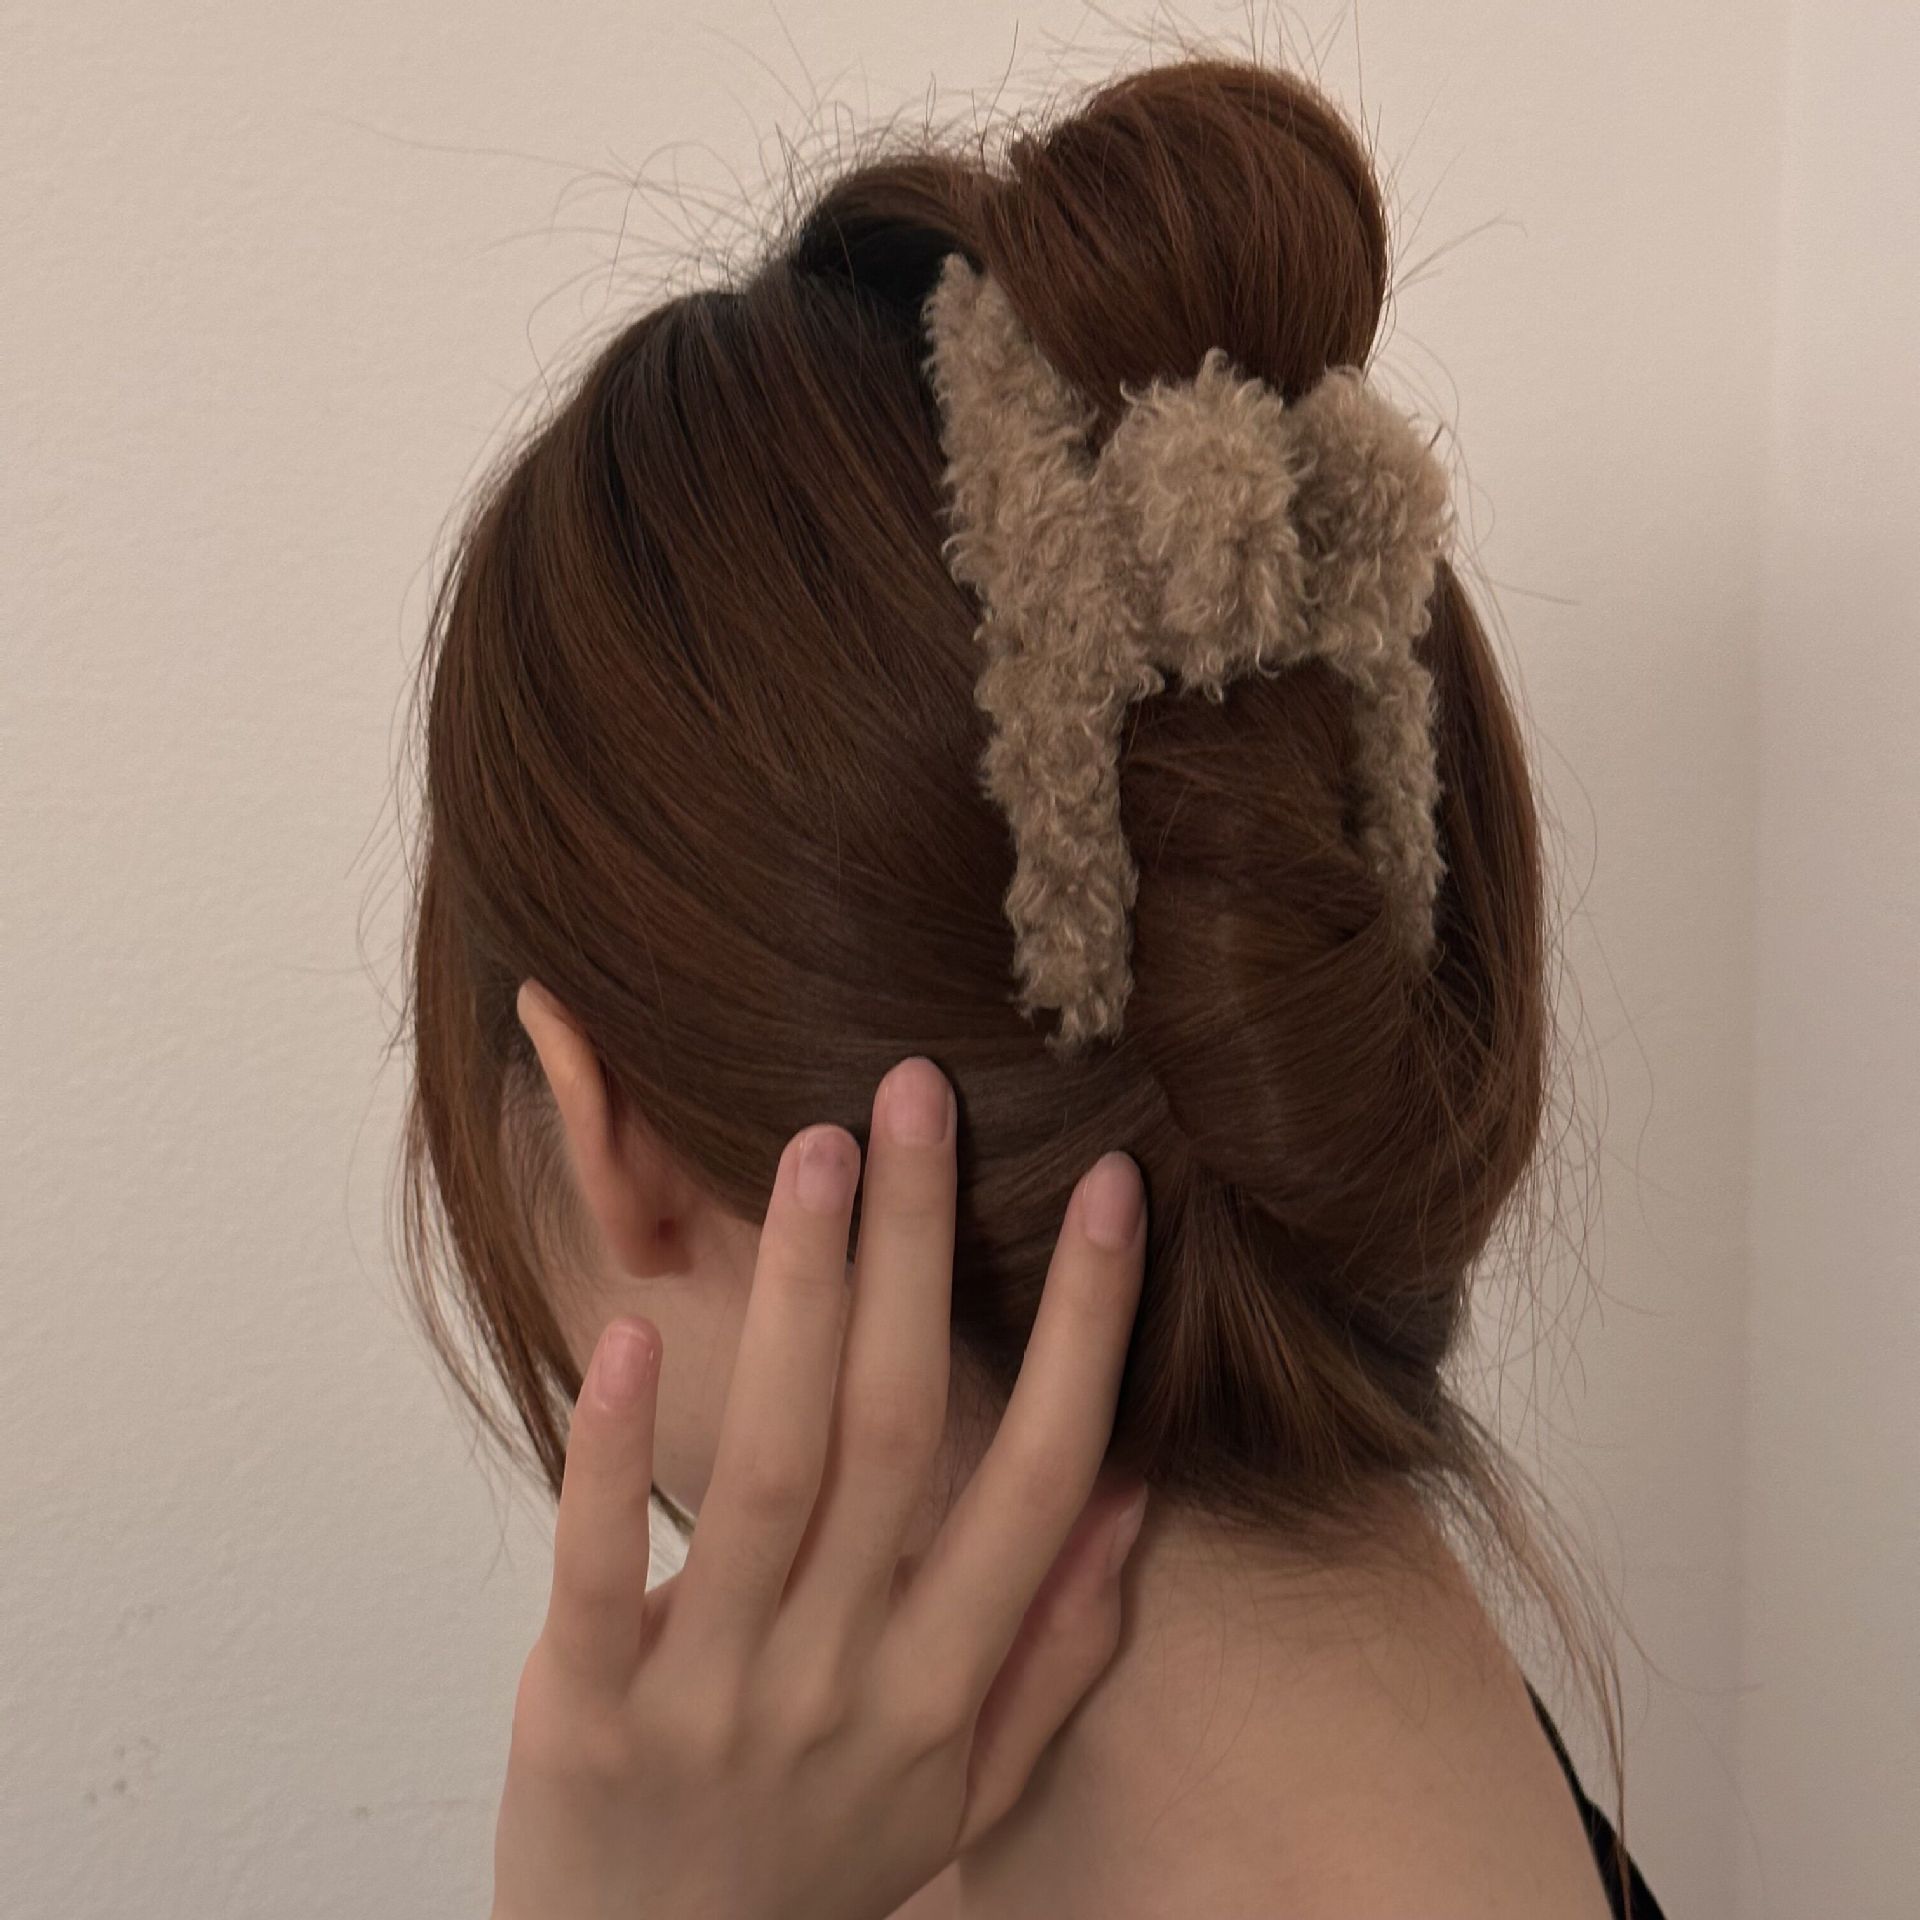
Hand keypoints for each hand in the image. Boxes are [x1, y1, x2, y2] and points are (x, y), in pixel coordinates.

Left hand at [488, 1055, 1150, 1919]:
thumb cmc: (819, 1868)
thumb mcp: (968, 1792)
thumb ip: (1058, 1648)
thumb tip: (1137, 1495)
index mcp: (948, 1686)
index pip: (1043, 1478)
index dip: (1087, 1328)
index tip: (1113, 1190)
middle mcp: (850, 1680)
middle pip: (903, 1433)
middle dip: (922, 1251)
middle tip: (919, 1095)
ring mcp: (716, 1698)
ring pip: (772, 1469)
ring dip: (801, 1300)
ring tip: (819, 1151)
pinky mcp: (583, 1716)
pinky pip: (604, 1570)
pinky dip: (614, 1456)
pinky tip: (626, 1335)